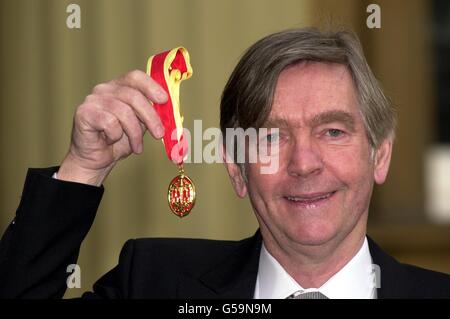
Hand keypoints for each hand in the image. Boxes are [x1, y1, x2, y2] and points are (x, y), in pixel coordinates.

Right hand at [58, 70, 167, 185]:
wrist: (96, 160)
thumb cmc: (118, 141)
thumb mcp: (141, 125)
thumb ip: (151, 114)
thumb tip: (171, 110)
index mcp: (118, 88)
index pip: (135, 77)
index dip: (152, 86)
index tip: (164, 100)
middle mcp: (104, 89)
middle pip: (133, 96)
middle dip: (150, 117)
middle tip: (159, 134)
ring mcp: (92, 100)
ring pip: (123, 111)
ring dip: (134, 133)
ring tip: (136, 146)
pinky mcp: (84, 113)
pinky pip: (110, 123)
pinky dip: (115, 136)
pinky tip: (111, 141)